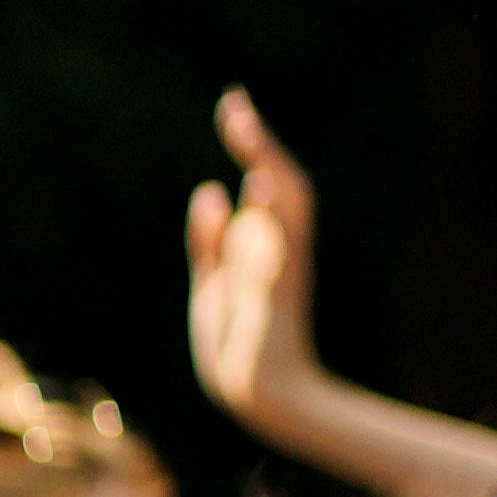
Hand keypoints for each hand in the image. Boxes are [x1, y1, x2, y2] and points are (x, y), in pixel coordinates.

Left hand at [182, 90, 335, 448]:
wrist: (257, 392)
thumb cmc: (237, 342)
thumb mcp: (213, 282)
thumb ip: (211, 240)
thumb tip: (210, 190)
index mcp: (267, 242)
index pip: (266, 180)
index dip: (252, 143)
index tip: (233, 105)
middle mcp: (281, 248)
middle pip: (282, 183)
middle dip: (258, 144)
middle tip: (234, 104)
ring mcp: (281, 269)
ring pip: (286, 206)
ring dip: (266, 165)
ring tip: (244, 129)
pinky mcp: (275, 296)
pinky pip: (277, 248)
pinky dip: (270, 220)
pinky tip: (259, 188)